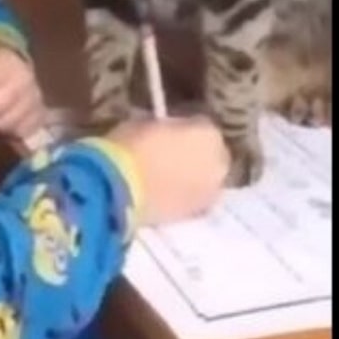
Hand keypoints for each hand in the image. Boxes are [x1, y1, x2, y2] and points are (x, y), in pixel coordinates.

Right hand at [106, 116, 228, 226]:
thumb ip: (165, 129)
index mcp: (208, 133)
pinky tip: (166, 195)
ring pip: (206, 180)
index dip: (184, 130)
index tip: (169, 134)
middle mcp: (219, 161)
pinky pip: (195, 199)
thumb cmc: (130, 148)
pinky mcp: (197, 214)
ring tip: (168, 179)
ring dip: (193, 178)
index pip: (202, 127)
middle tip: (171, 157)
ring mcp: (211, 191)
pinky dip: (185, 196)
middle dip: (196, 155)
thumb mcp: (145, 124)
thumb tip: (164, 134)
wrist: (120, 190)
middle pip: (211, 155)